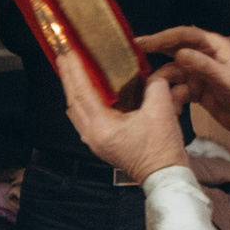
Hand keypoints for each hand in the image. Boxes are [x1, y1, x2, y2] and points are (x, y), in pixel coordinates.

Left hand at [55, 56, 189, 180]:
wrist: (164, 177)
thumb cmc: (162, 151)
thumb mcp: (162, 111)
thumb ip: (155, 85)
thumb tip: (152, 75)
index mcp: (103, 127)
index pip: (83, 92)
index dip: (75, 70)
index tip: (68, 52)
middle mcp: (93, 135)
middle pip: (73, 100)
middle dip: (68, 76)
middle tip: (64, 55)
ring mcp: (95, 141)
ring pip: (76, 110)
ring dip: (74, 89)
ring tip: (71, 70)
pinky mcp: (101, 143)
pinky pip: (84, 118)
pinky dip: (83, 101)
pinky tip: (86, 91)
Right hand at [133, 27, 229, 136]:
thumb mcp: (227, 79)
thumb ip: (204, 66)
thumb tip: (179, 53)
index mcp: (215, 46)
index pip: (184, 35)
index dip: (162, 37)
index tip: (142, 42)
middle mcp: (206, 55)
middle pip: (175, 48)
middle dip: (155, 51)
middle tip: (133, 54)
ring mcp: (200, 72)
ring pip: (174, 69)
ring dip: (161, 76)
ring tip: (145, 82)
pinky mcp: (197, 88)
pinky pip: (177, 85)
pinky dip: (168, 90)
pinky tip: (158, 95)